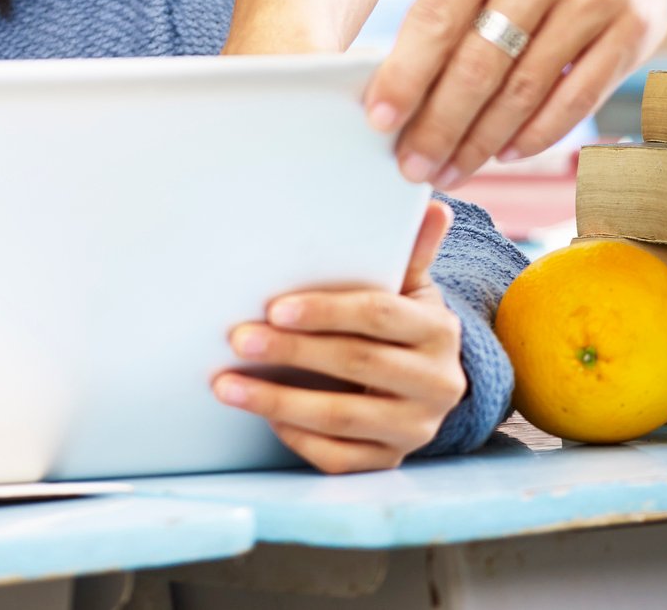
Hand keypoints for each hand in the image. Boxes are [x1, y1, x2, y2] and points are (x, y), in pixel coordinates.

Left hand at [213, 200, 464, 472]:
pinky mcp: (389, 462)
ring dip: (278, 401)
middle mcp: (437, 384)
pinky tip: (264, 418)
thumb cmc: (400, 324)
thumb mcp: (408, 288)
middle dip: (291, 352)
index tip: (274, 308)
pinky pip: (340, 459)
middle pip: (357, 365)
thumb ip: (411, 250)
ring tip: (227, 385)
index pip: (379, 316)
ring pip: (342, 418)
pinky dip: (299, 438)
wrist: (423, 383)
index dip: (326, 311)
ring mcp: (415, 429)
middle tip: (238, 339)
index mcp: (439, 332)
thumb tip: (431, 204)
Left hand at [367, 0, 666, 188]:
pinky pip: (579, 97)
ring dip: (483, 141)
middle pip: (480, 64)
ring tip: (451, 167)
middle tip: (411, 166)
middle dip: (438, 126)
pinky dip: (539, 132)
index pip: (438, 18)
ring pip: (527, 90)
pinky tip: (507, 150)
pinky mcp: (638, 26)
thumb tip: (403, 75)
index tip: (378, 119)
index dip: (405, 76)